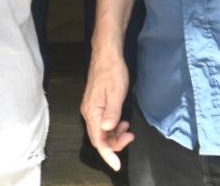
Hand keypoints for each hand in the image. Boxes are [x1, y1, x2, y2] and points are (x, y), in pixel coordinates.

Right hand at [81, 47, 134, 170]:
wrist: (106, 54)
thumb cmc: (112, 71)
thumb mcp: (116, 92)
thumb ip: (111, 112)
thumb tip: (107, 129)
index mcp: (92, 111)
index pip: (98, 140)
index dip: (108, 154)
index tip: (117, 165)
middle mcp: (88, 113)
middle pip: (99, 138)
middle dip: (114, 144)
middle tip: (130, 137)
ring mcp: (91, 109)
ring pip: (102, 132)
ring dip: (115, 135)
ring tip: (128, 129)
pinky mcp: (96, 106)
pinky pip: (103, 123)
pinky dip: (114, 127)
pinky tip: (122, 122)